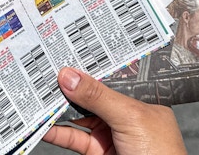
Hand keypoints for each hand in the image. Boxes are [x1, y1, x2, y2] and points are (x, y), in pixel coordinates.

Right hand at [42, 67, 185, 154]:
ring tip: (38, 96)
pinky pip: (74, 138)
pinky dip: (57, 132)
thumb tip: (70, 77)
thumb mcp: (129, 117)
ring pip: (78, 116)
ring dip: (58, 108)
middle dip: (69, 85)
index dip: (89, 65)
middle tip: (44, 73)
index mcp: (140, 97)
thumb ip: (99, 97)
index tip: (65, 54)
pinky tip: (44, 124)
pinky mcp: (98, 151)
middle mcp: (124, 113)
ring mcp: (110, 132)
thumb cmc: (160, 153)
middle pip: (91, 94)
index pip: (111, 76)